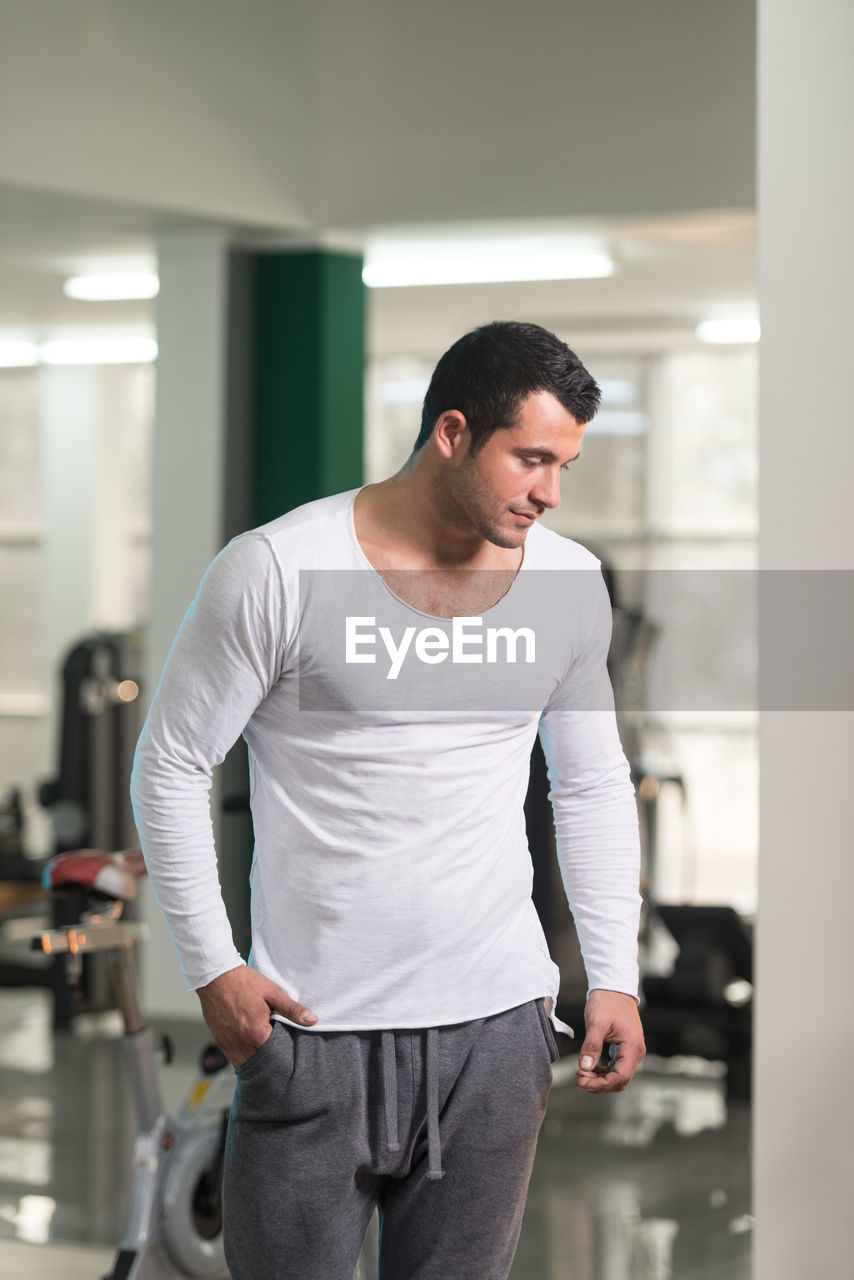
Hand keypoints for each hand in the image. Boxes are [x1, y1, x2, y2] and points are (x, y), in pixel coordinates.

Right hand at [196, 964, 317, 1067]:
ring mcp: (228, 1044)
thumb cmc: (243, 982)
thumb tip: (311, 1020)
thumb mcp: (273, 993)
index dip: (285, 1053)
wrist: (216, 975)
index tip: (290, 1049)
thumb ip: (292, 1010)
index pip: (276, 1055)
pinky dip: (244, 1055)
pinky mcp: (220, 1041)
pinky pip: (234, 1057)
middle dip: (271, 1060)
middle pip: (261, 1063)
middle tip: (279, 1051)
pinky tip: (251, 1045)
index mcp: (256, 1033)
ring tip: (265, 1048)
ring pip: (246, 1063)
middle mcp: (240, 1044)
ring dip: (257, 1059)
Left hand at [575, 988, 644, 1093]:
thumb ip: (591, 1046)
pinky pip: (616, 1067)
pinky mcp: (624, 1047)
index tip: (582, 1082)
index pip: (620, 1077)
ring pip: (617, 1076)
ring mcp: (631, 1050)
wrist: (613, 986)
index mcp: (632, 1048)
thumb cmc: (607, 1001)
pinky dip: (603, 1071)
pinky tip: (590, 1067)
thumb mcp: (596, 1023)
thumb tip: (584, 1068)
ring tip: (582, 1074)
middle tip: (579, 1079)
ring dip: (600, 1079)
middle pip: (620, 1080)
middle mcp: (635, 1052)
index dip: (600, 1084)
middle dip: (599, 1084)